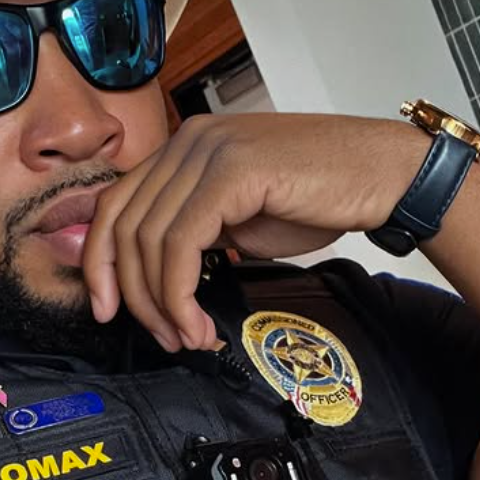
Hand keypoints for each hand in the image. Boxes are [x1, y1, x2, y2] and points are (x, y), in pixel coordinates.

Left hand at [83, 112, 427, 349]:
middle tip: (164, 337)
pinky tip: (199, 321)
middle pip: (123, 227)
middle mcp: (188, 142)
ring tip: (191, 337)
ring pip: (148, 241)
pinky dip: (180, 294)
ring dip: (162, 304)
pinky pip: (180, 243)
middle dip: (134, 295)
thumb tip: (156, 281)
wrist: (379, 176)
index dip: (100, 263)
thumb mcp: (240, 221)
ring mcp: (207, 151)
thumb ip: (194, 236)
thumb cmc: (319, 197)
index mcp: (185, 149)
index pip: (115, 206)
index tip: (109, 311)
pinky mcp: (231, 171)